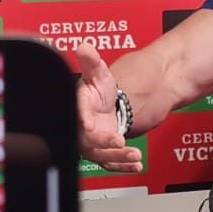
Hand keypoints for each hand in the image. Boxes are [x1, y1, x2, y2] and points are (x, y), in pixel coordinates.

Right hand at [74, 42, 142, 173]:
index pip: (77, 111)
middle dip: (103, 143)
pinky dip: (123, 165)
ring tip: (134, 155)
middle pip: (87, 139)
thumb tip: (84, 46)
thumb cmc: (101, 91)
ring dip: (117, 157)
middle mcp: (81, 127)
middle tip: (119, 141)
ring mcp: (92, 142)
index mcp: (79, 106)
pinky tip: (135, 164)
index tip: (88, 124)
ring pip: (100, 155)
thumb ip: (92, 61)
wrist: (110, 106)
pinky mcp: (102, 152)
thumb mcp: (99, 74)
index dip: (82, 118)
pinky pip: (110, 163)